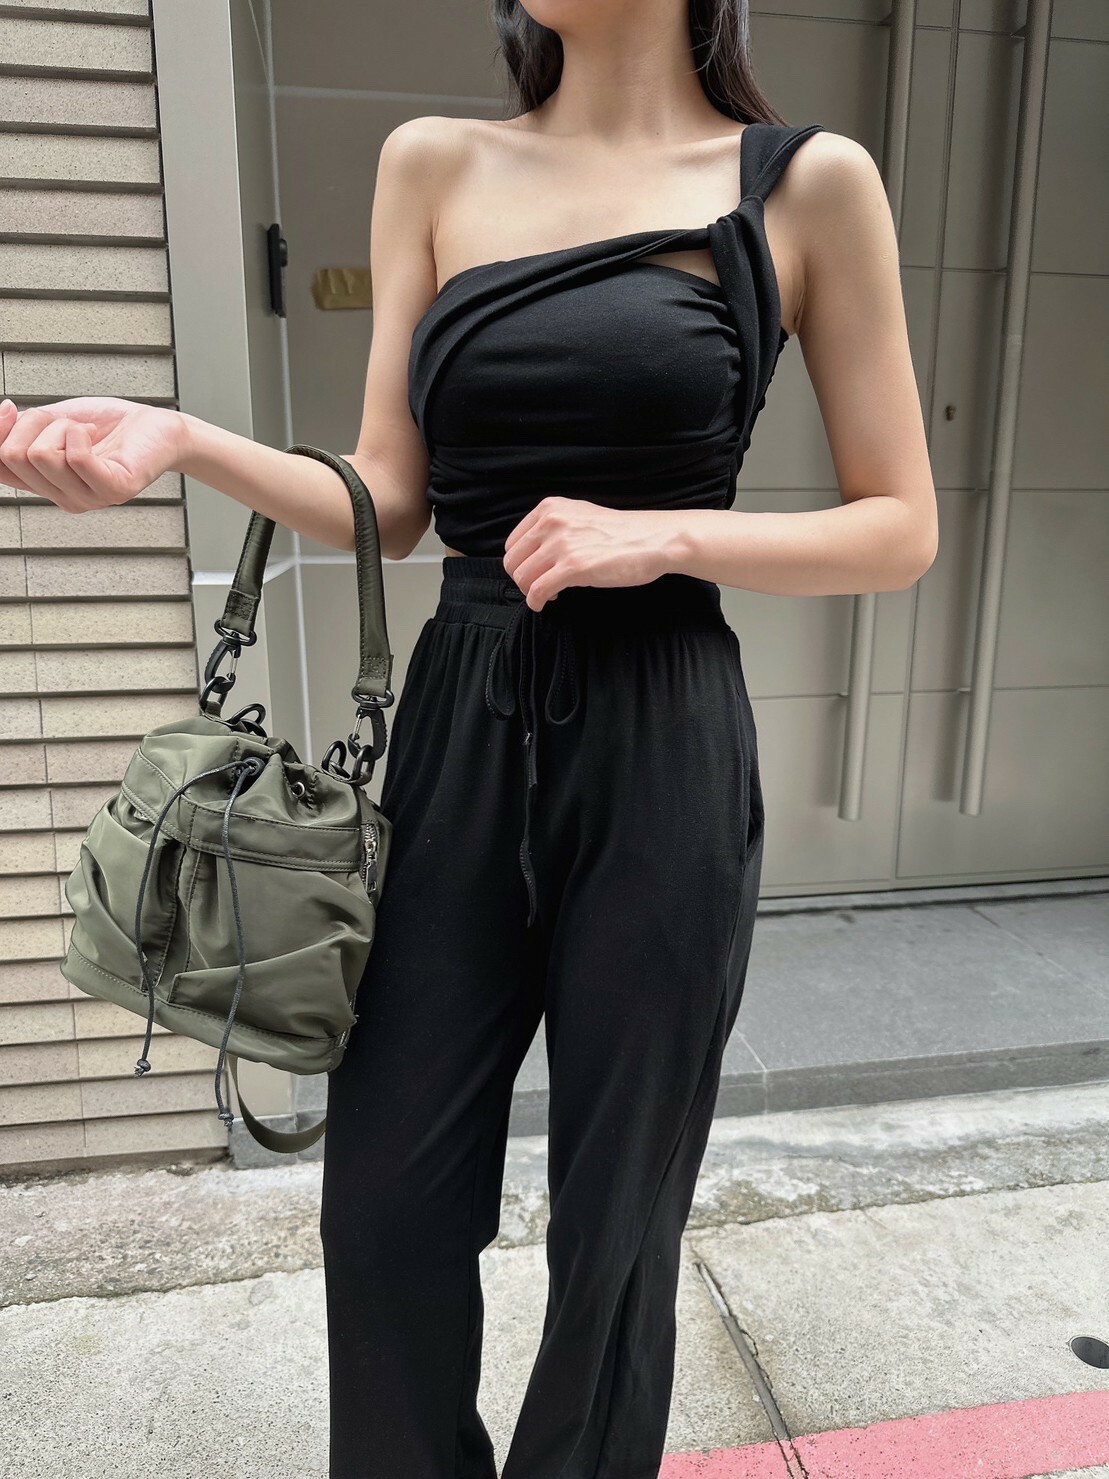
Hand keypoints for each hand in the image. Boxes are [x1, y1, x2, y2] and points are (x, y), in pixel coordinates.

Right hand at [0, 397, 189, 510]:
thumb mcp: (52, 422)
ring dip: (61, 426)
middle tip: (65, 422)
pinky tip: (95, 435)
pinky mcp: (114, 490)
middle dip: (33, 423)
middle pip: (12, 457)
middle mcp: (63, 499)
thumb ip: (21, 428)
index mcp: (45, 485)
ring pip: (40, 455)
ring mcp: (89, 499)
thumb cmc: (108, 426)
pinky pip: (76, 457)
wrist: (157, 427)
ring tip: (85, 431)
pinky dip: (80, 433)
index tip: (10, 409)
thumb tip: (1, 414)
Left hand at [503, 497, 678, 610]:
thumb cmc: (621, 532)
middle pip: (513, 562)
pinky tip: (548, 603)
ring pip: (522, 578)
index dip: (521, 563)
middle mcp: (551, 523)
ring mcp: (561, 545)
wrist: (653, 539)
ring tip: (549, 595)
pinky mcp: (573, 567)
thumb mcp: (580, 516)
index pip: (513, 543)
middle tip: (539, 587)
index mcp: (550, 509)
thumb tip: (534, 553)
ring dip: (531, 592)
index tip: (535, 572)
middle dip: (523, 580)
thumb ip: (554, 527)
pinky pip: (537, 591)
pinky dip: (536, 602)